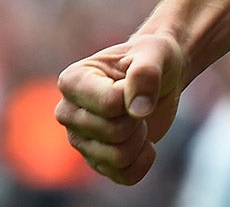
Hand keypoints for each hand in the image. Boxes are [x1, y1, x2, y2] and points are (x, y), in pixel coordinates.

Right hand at [54, 30, 188, 185]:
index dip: (133, 96)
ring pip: (119, 157)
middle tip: (138, 100)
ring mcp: (80, 140)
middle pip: (114, 132)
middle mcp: (68, 113)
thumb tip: (138, 111)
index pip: (109, 104)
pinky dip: (143, 160)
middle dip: (138, 118)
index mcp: (73, 81)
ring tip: (138, 117)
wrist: (162, 76)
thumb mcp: (156, 53)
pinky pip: (125, 176)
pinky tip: (143, 140)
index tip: (132, 80)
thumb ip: (146, 74)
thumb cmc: (152, 57)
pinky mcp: (97, 161)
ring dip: (141, 138)